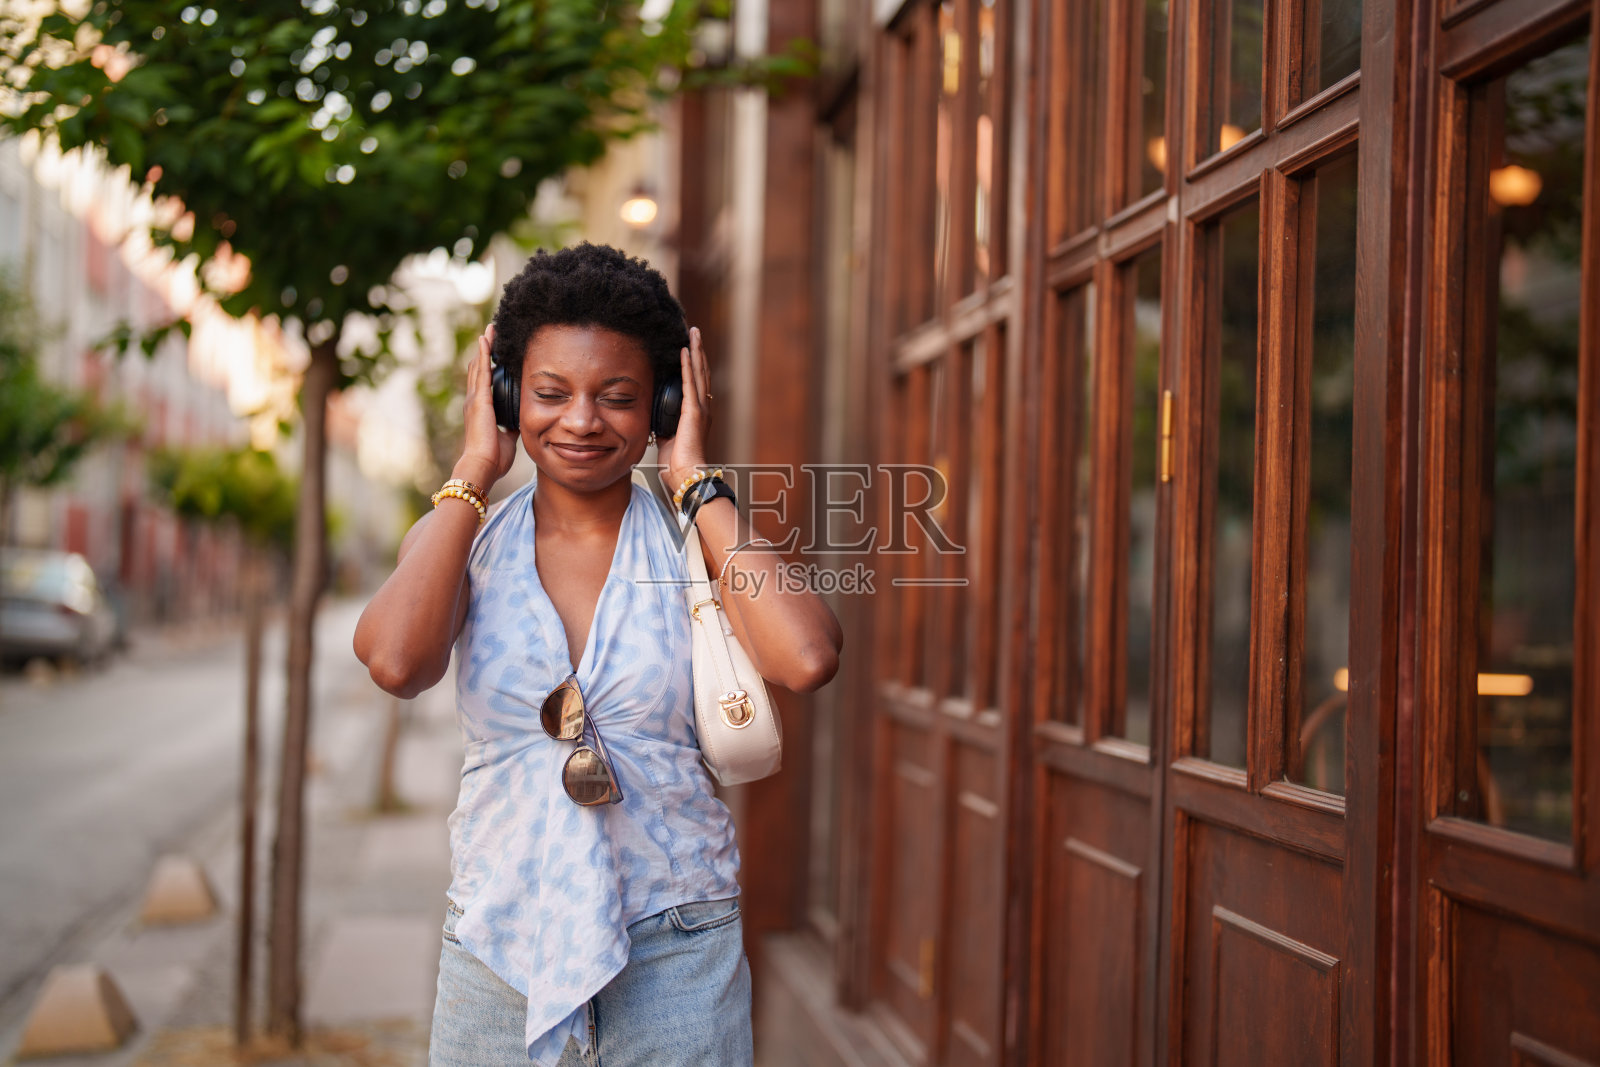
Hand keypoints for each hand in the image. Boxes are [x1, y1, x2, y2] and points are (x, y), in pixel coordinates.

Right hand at [457, 324, 516, 488]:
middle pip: (479, 369)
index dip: (488, 366)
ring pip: (479, 365)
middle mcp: (475, 401)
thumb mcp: (507, 437)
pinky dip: (484, 353)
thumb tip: (520, 420)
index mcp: (481, 410)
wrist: (483, 465)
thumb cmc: (494, 458)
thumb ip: (512, 426)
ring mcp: (475, 398)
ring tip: (490, 329)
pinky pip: (482, 371)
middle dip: (486, 351)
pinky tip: (486, 339)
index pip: (484, 382)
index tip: (495, 353)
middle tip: (492, 333)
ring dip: (485, 346)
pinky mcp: (480, 399)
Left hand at [658, 326, 712, 486]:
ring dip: (696, 351)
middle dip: (698, 351)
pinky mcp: (694, 411)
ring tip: (693, 333)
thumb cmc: (677, 463)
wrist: (685, 475)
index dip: (694, 364)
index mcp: (697, 414)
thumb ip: (665, 426)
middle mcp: (703, 407)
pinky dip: (688, 365)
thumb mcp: (668, 438)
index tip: (690, 348)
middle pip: (701, 372)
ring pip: (699, 372)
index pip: (696, 383)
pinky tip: (684, 350)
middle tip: (694, 332)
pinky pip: (690, 382)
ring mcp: (701, 408)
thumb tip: (656, 421)